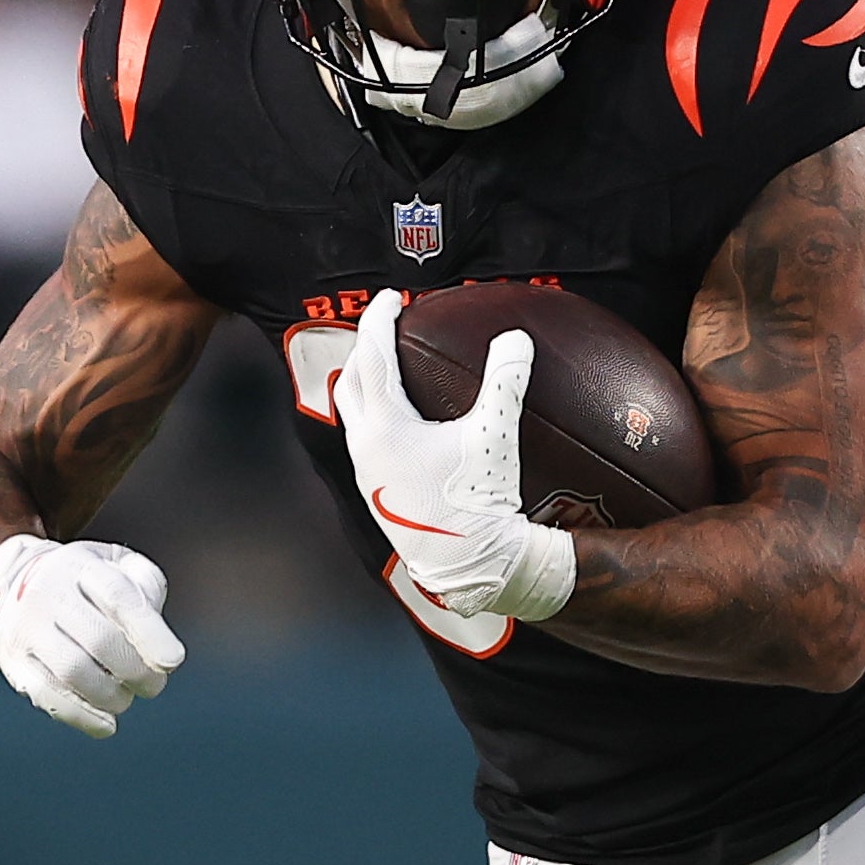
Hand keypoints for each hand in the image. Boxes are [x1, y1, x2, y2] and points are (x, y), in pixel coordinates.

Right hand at [0, 533, 182, 737]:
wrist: (10, 583)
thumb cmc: (83, 582)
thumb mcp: (116, 565)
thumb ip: (146, 585)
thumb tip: (157, 636)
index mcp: (80, 566)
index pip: (118, 596)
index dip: (149, 632)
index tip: (172, 661)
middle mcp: (47, 593)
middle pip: (100, 640)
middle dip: (137, 671)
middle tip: (152, 684)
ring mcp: (25, 628)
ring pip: (74, 671)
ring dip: (113, 696)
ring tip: (125, 697)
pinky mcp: (13, 661)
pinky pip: (47, 695)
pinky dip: (83, 717)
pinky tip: (107, 724)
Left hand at [340, 289, 578, 620]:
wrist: (471, 567)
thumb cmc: (478, 504)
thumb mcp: (496, 436)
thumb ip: (505, 382)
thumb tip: (516, 338)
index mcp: (385, 427)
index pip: (372, 356)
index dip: (380, 320)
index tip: (393, 298)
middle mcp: (365, 448)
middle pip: (349, 381)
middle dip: (363, 347)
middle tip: (383, 326)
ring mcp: (367, 474)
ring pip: (352, 413)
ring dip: (363, 383)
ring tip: (383, 368)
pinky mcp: (378, 493)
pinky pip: (365, 439)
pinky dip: (374, 415)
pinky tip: (400, 422)